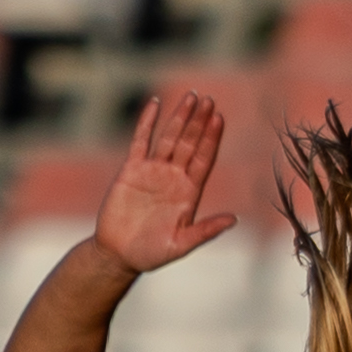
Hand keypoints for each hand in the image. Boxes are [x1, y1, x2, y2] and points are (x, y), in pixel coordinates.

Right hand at [98, 91, 237, 273]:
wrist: (118, 254)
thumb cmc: (151, 253)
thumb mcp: (181, 244)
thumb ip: (205, 231)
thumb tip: (234, 220)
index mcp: (189, 192)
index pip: (204, 159)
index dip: (211, 139)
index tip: (219, 119)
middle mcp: (173, 177)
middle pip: (190, 143)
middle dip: (199, 122)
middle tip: (209, 100)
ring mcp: (153, 171)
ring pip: (169, 138)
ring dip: (180, 117)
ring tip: (191, 97)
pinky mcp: (131, 170)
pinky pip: (141, 141)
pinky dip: (147, 122)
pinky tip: (156, 104)